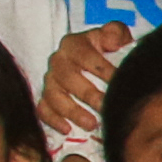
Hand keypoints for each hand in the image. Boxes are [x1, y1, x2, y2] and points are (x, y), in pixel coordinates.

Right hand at [40, 23, 126, 144]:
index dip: (101, 68)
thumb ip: (116, 32)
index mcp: (73, 44)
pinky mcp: (46, 97)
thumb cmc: (109, 48)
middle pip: (67, 78)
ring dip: (72, 111)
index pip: (85, 55)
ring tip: (92, 124)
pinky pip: (43, 109)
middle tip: (106, 107)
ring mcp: (50, 80)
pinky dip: (53, 120)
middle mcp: (58, 61)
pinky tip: (68, 129)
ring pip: (54, 95)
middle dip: (88, 94)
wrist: (98, 61)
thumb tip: (112, 40)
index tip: (118, 81)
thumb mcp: (116, 35)